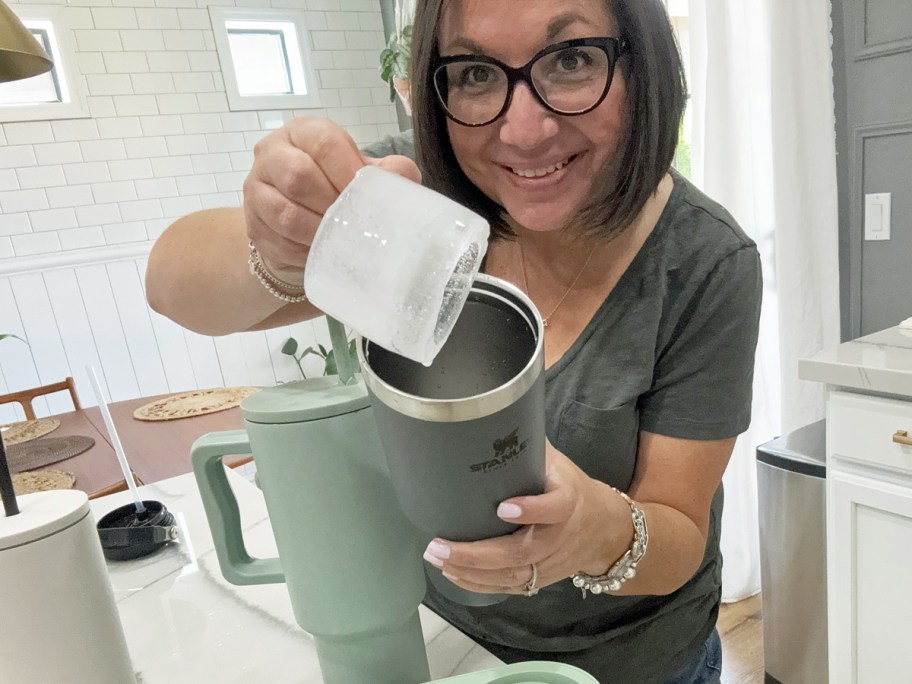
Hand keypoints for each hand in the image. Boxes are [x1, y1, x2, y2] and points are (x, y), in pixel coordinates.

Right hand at [242, 116, 421, 278]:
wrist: (301, 226)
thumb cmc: (336, 191)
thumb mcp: (363, 173)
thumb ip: (387, 170)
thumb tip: (402, 176)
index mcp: (304, 132)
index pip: (324, 142)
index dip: (349, 170)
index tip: (367, 195)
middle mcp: (273, 153)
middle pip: (299, 176)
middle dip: (333, 204)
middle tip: (355, 221)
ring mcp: (257, 189)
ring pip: (286, 213)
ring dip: (320, 231)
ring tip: (342, 240)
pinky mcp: (253, 224)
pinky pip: (280, 240)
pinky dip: (307, 250)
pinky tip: (324, 251)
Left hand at [422, 441, 631, 594]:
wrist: (604, 528)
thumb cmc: (570, 487)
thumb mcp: (557, 462)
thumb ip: (527, 446)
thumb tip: (488, 415)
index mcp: (568, 501)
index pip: (554, 509)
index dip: (531, 510)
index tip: (502, 508)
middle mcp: (560, 536)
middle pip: (519, 553)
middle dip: (476, 553)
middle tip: (439, 545)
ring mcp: (550, 562)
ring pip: (511, 576)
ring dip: (470, 571)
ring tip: (437, 558)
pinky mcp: (541, 580)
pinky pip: (509, 588)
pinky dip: (479, 584)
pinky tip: (452, 574)